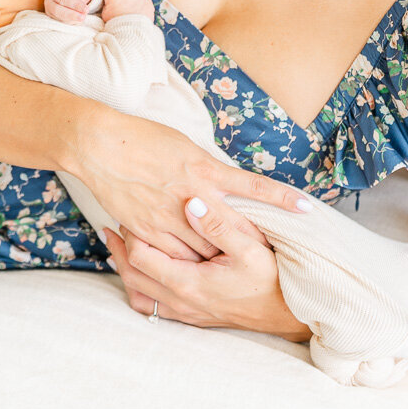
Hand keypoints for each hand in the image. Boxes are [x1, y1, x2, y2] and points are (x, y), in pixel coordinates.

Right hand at [67, 110, 314, 260]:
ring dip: (220, 259)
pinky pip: (174, 255)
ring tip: (235, 270)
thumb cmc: (143, 138)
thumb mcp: (186, 147)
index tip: (307, 208)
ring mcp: (170, 217)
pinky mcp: (148, 230)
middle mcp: (193, 196)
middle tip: (272, 256)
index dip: (281, 199)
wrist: (101, 146)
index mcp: (205, 170)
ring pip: (205, 250)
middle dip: (252, 244)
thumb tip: (227, 182)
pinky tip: (195, 268)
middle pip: (233, 229)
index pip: (253, 188)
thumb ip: (208, 169)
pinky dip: (187, 262)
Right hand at [101, 0, 154, 22]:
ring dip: (132, 1)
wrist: (133, 34)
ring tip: (131, 13)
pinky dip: (141, 4)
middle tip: (122, 10)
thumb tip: (108, 2)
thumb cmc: (117, 26)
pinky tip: (139, 13)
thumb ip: (106, 5)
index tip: (111, 2)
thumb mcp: (104, 15)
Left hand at [102, 199, 311, 341]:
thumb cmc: (271, 278)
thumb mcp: (250, 247)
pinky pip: (154, 307)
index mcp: (190, 283)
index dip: (131, 234)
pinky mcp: (193, 317)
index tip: (128, 213)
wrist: (289, 315)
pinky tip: (142, 275)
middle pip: (133, 277)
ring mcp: (186, 312)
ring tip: (118, 249)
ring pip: (140, 295)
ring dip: (126, 272)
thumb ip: (218, 224)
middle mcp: (182, 302)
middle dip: (119, 251)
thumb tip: (190, 201)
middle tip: (109, 228)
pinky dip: (141, 290)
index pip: (143, 257)